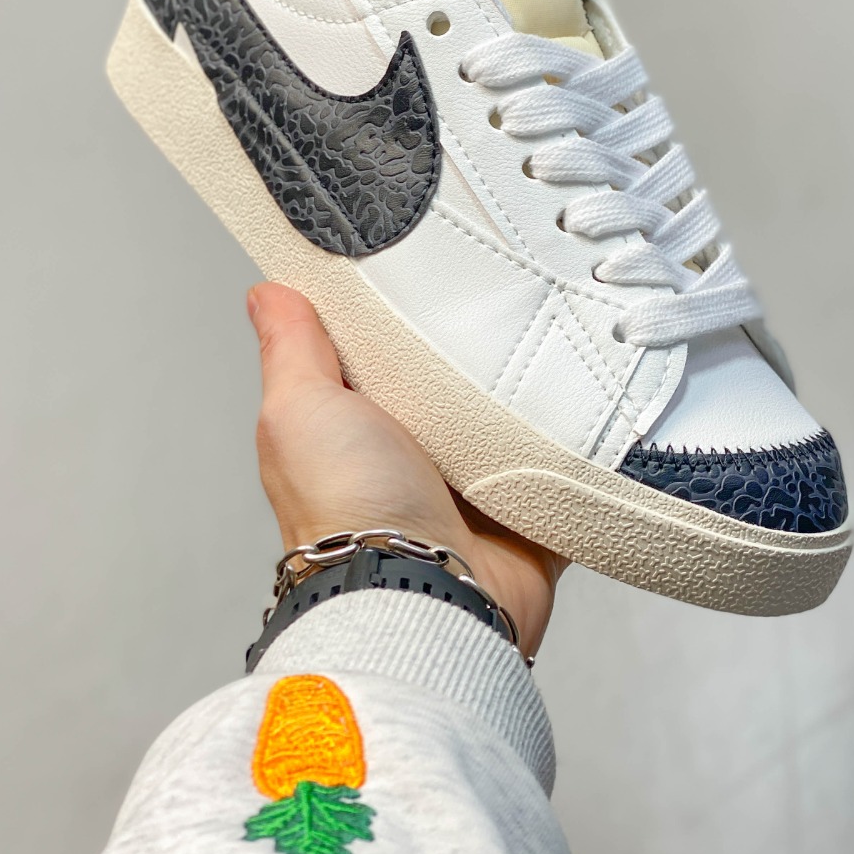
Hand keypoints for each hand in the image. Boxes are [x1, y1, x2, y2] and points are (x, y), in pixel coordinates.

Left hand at [247, 282, 564, 655]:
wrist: (422, 594)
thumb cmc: (347, 512)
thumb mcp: (300, 408)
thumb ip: (291, 348)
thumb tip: (266, 292)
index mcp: (359, 427)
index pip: (382, 351)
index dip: (398, 311)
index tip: (424, 260)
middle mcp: (415, 456)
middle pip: (455, 378)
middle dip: (478, 345)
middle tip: (504, 294)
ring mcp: (473, 486)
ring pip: (515, 416)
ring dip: (532, 391)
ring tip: (552, 340)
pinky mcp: (528, 512)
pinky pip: (566, 464)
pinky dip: (578, 441)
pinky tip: (587, 402)